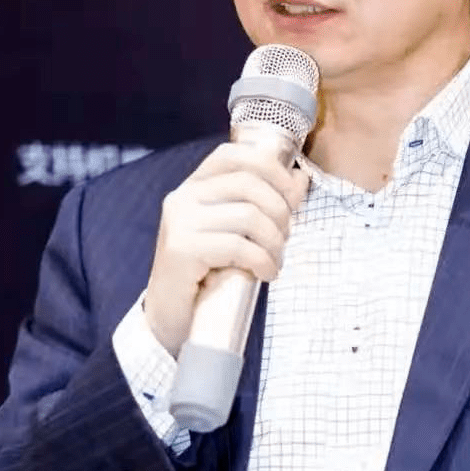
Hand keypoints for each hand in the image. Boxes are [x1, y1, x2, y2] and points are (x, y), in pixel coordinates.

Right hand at [144, 141, 308, 356]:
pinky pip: (238, 246)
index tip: (292, 195)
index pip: (233, 154)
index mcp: (194, 186)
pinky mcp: (182, 250)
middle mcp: (183, 197)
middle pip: (249, 183)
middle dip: (280, 211)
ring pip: (248, 215)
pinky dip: (263, 261)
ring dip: (274, 241)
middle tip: (284, 238)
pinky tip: (266, 274)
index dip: (271, 167)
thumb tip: (300, 179)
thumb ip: (263, 204)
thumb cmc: (207, 273)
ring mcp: (180, 223)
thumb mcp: (237, 232)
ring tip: (274, 260)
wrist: (169, 316)